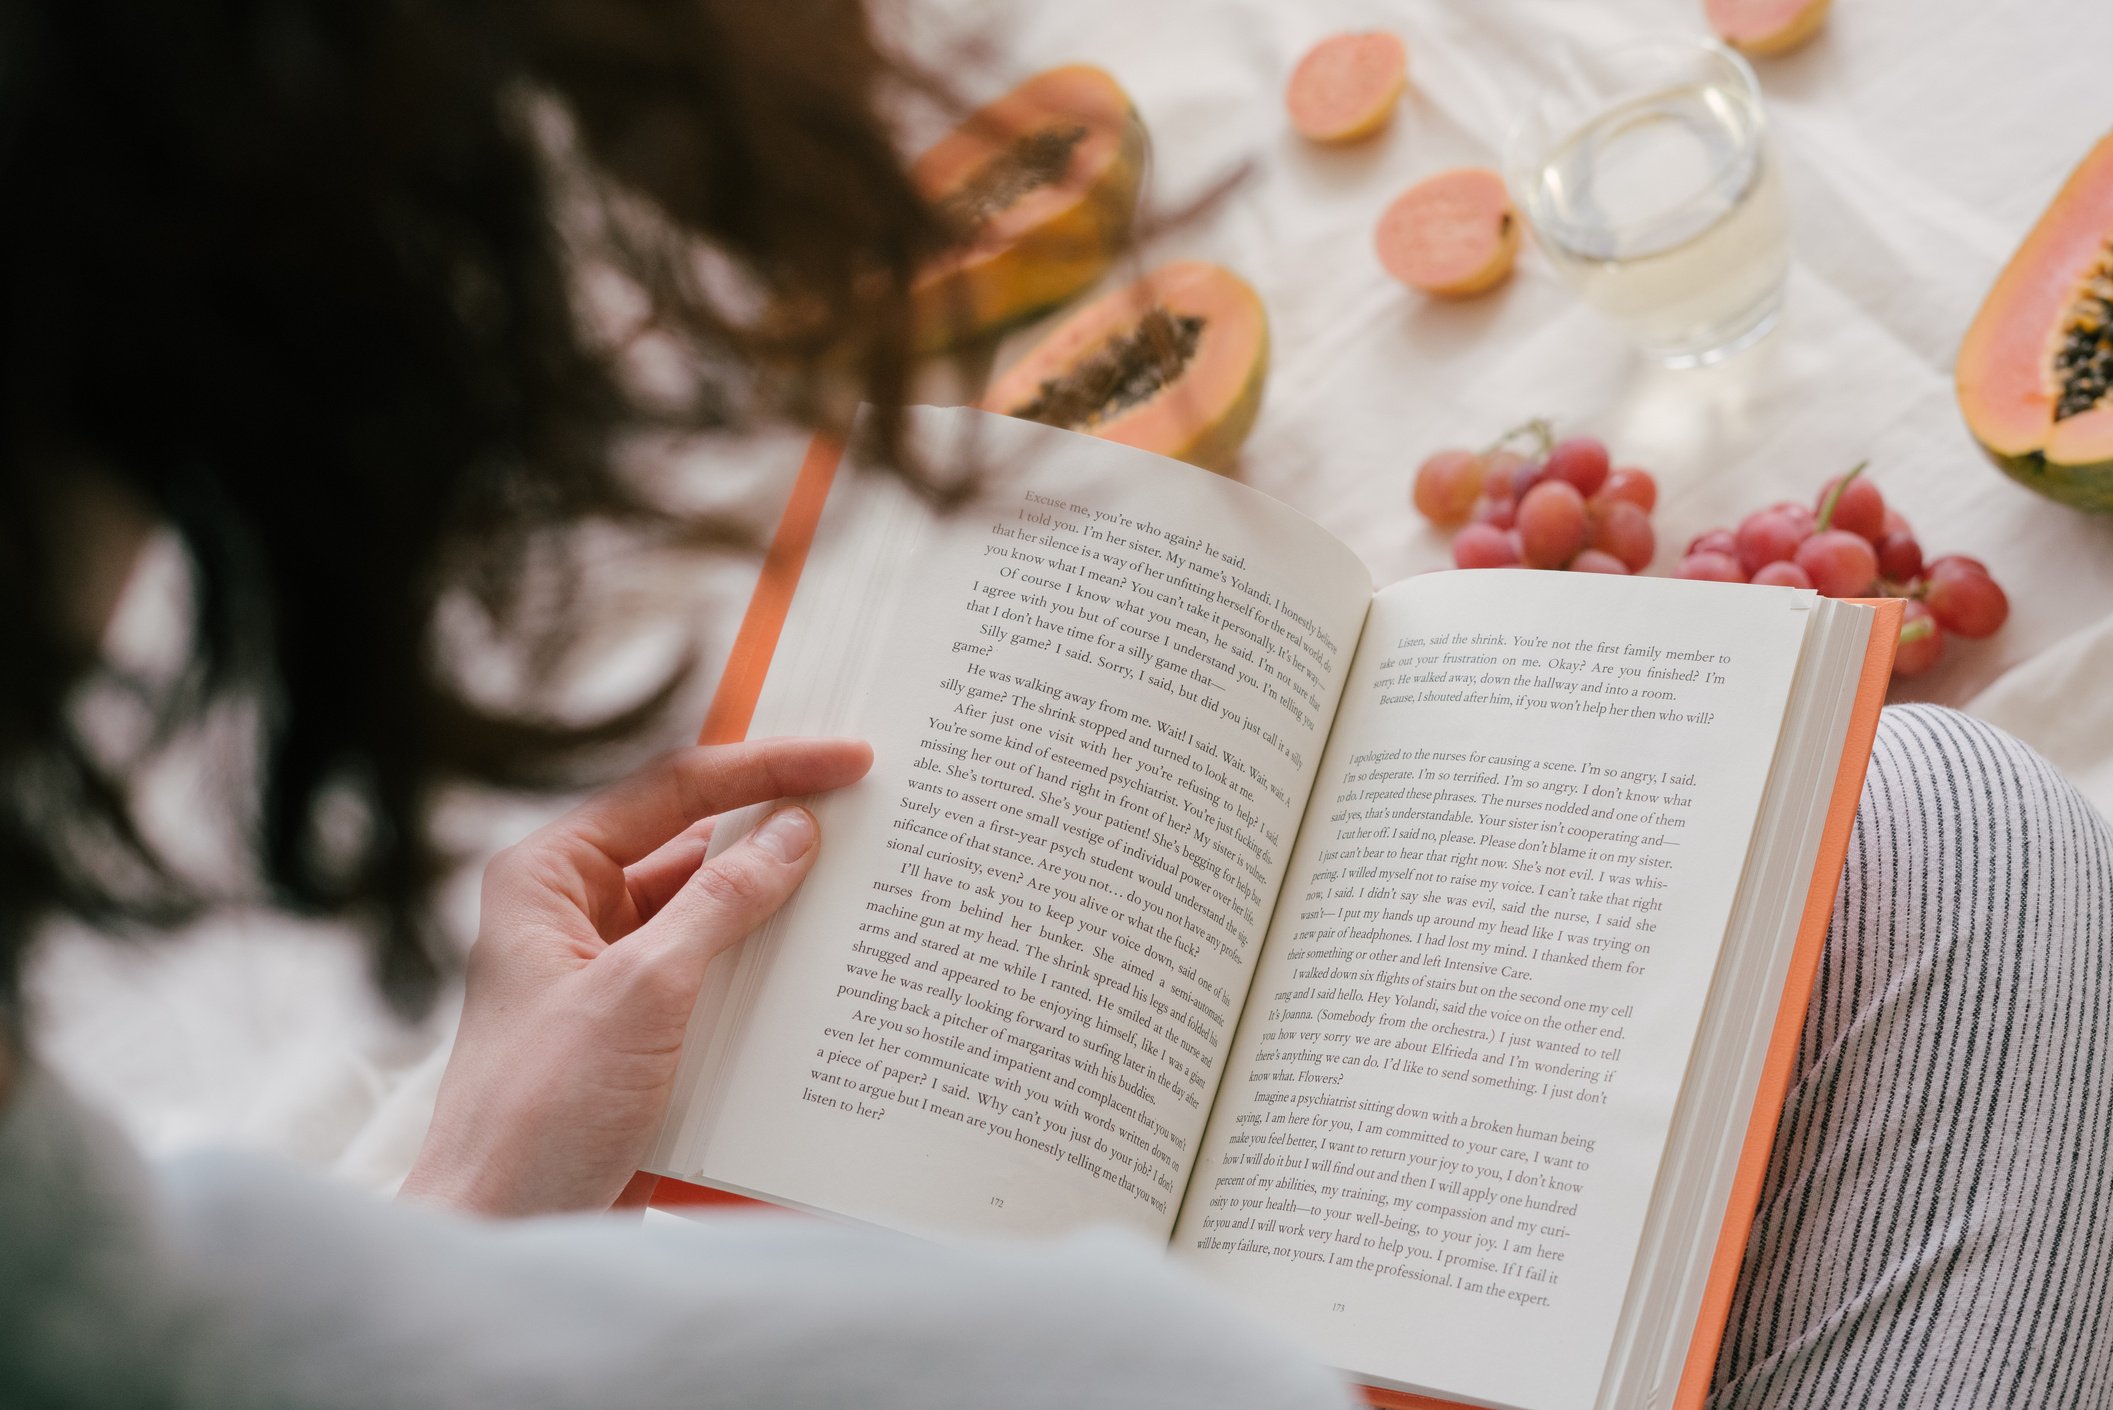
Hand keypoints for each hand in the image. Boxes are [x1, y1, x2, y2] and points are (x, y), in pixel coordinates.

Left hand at [400, 736, 871, 1216]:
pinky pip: (715, 974)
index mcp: (548, 877)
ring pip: (710, 912)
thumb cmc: (537, 1113)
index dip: (764, 768)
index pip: (669, 790)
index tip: (845, 759)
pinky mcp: (639, 1030)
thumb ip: (720, 904)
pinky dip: (767, 967)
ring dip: (779, 904)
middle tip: (868, 808)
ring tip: (863, 883)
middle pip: (692, 844)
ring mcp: (607, 973)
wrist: (504, 1233)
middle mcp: (573, 913)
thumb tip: (793, 834)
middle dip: (777, 829)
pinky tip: (828, 968)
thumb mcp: (641, 993)